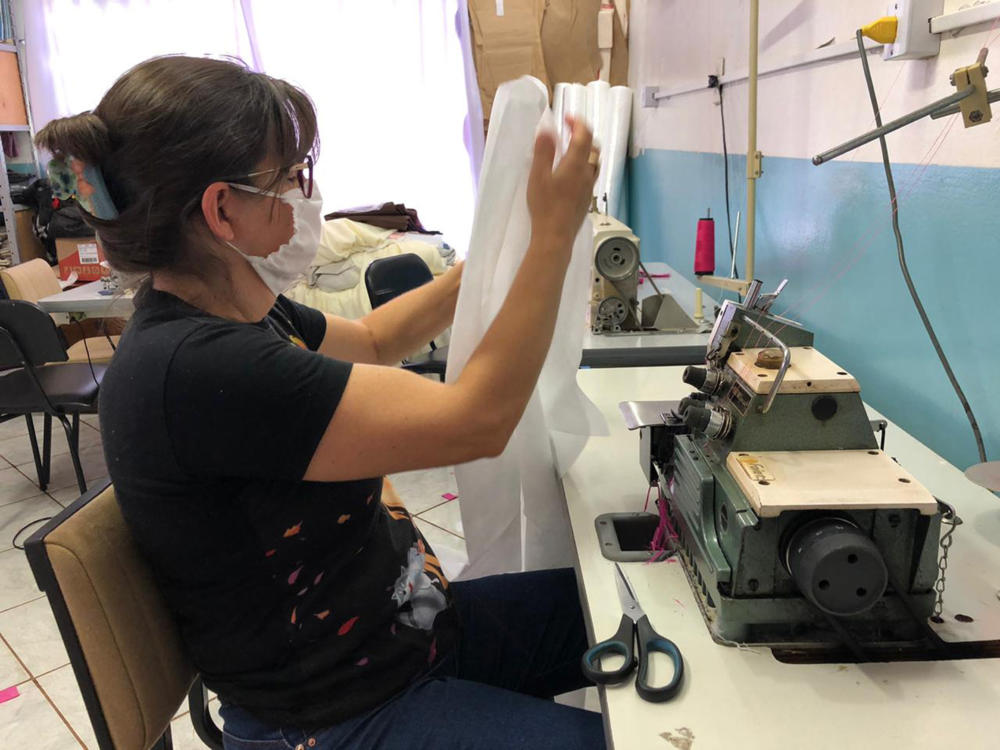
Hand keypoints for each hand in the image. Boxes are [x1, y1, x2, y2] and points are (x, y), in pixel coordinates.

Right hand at [526, 116, 598, 251]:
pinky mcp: (586, 198)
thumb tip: (547, 130)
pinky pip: (591, 174)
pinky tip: (573, 172)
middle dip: (583, 133)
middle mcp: (587, 173)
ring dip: (586, 149)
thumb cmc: (544, 206)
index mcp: (575, 164)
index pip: (584, 135)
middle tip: (568, 130)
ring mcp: (588, 186)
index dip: (577, 122)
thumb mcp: (538, 176)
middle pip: (593, 146)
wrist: (555, 236)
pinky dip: (585, 164)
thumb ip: (544, 151)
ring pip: (595, 161)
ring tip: (572, 148)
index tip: (566, 117)